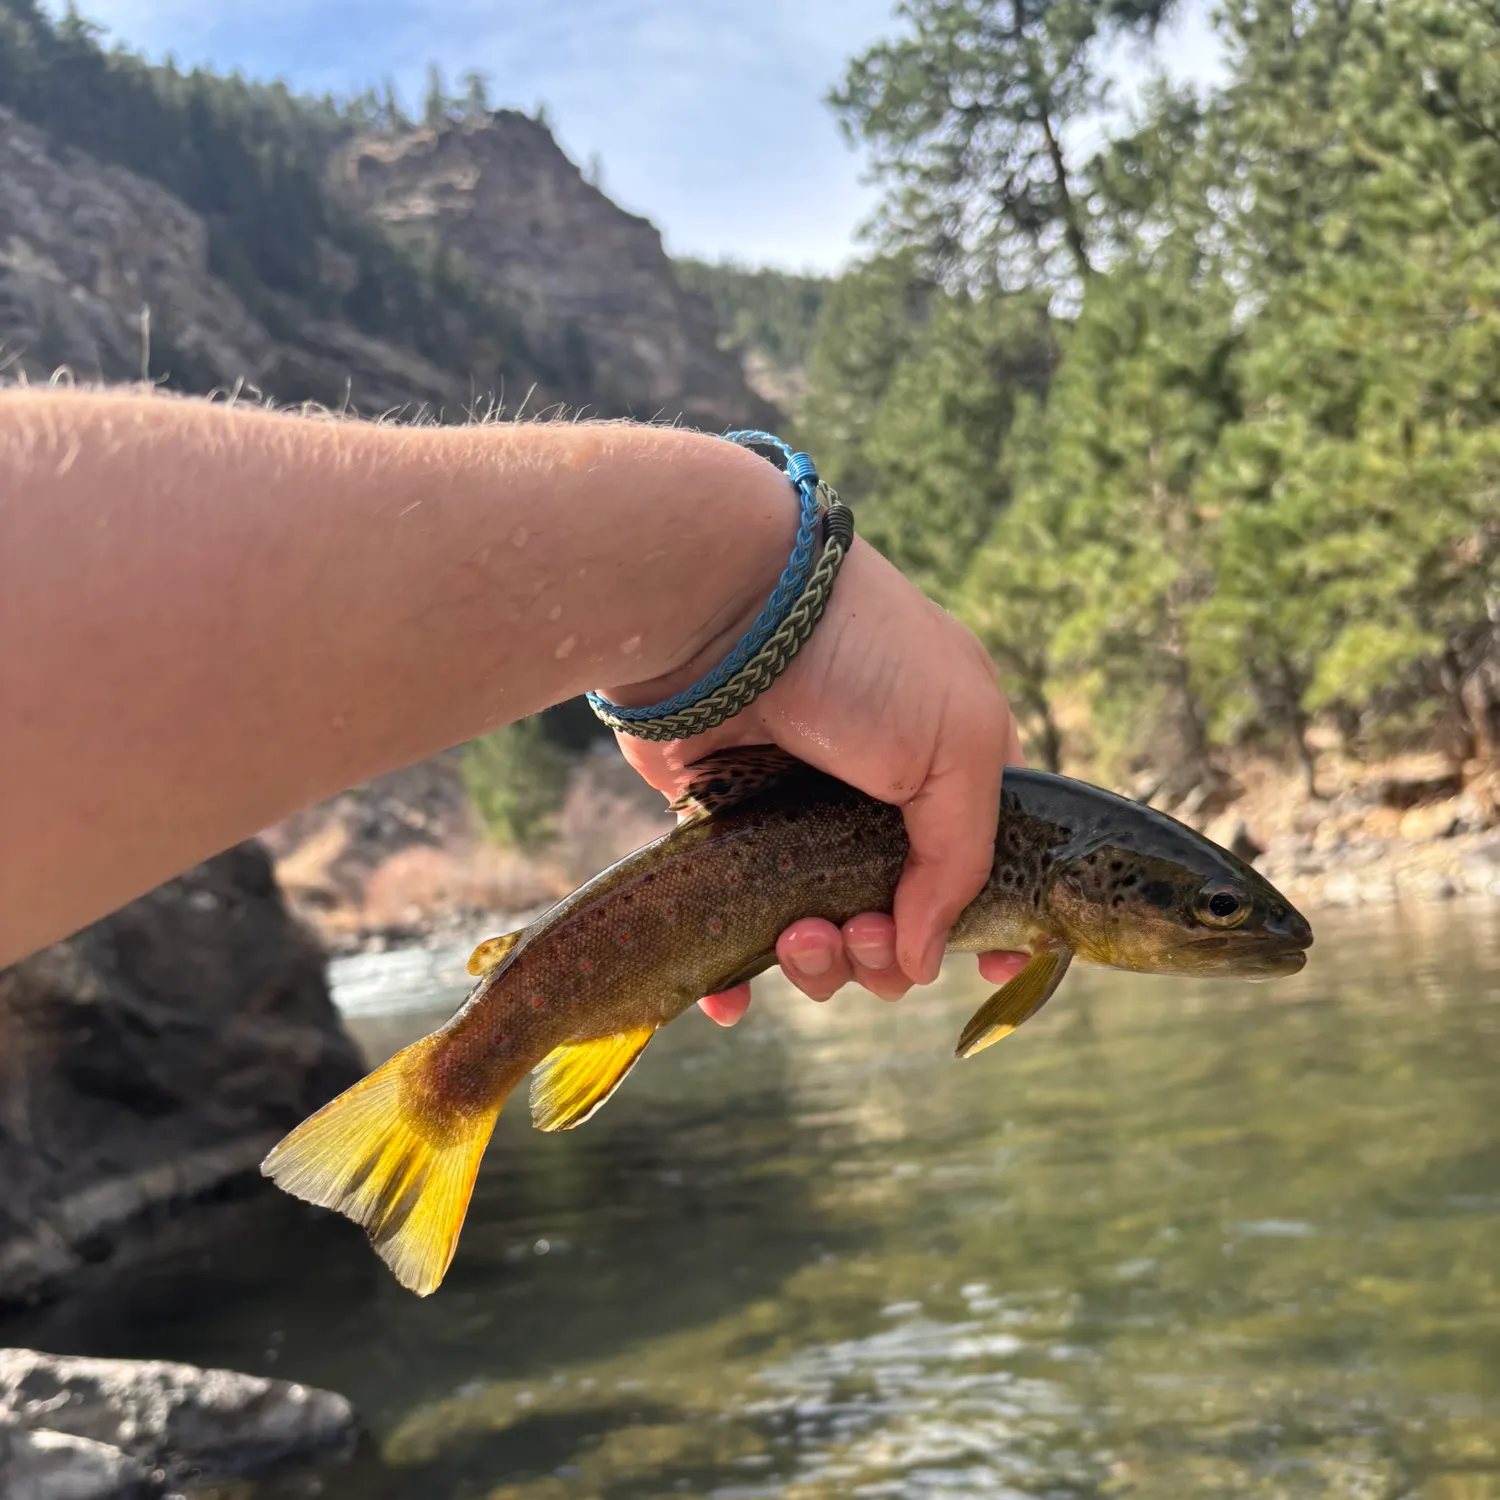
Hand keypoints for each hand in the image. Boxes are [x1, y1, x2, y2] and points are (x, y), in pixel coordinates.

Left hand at [611, 538, 1029, 1023]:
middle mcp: (872, 806)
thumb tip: (922, 959)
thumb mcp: (956, 743)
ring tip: (798, 937)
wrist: (723, 611)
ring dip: (819, 967)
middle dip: (882, 953)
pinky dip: (737, 976)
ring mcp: (793, 825)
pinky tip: (731, 997)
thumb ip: (959, 859)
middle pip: (895, 924)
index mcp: (947, 773)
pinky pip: (734, 929)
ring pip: (819, 939)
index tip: (987, 970)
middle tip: (858, 933)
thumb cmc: (860, 659)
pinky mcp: (721, 838)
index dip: (986, 928)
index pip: (979, 870)